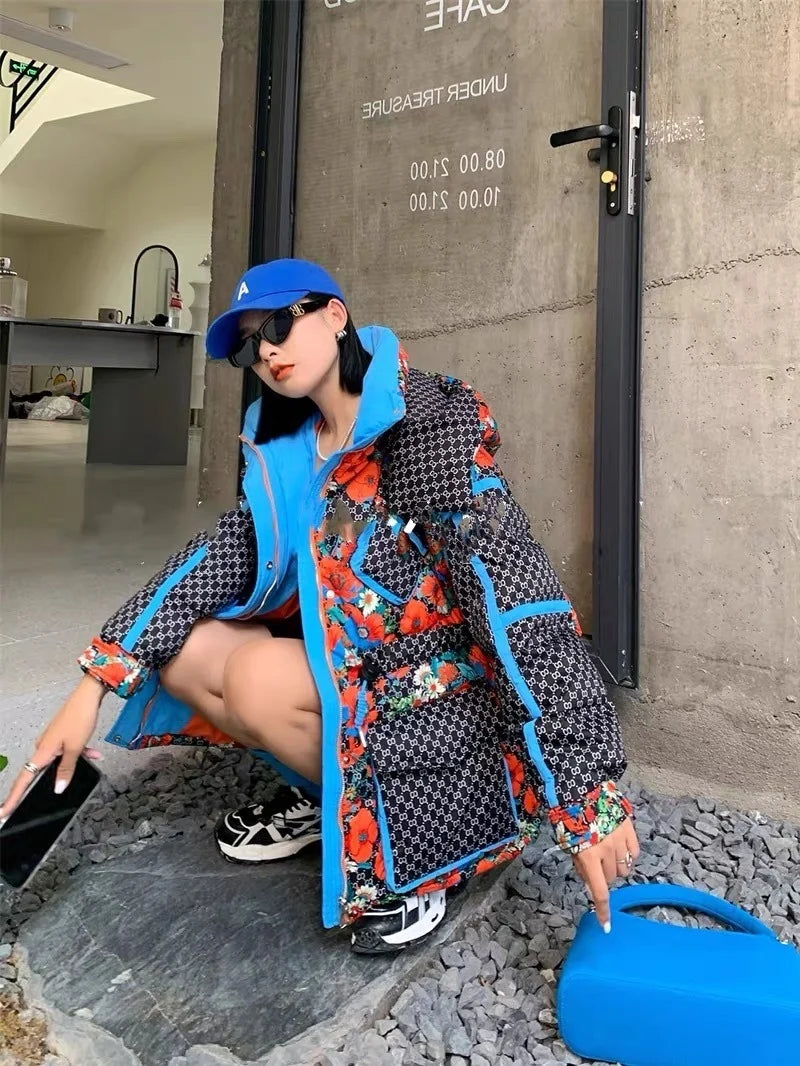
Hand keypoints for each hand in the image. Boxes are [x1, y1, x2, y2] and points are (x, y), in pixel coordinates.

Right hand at [0, 675, 104, 821]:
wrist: (88, 695)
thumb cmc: (79, 716)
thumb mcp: (75, 748)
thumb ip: (66, 769)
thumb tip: (58, 787)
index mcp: (42, 751)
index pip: (24, 780)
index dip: (13, 798)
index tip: (4, 812)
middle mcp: (43, 746)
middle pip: (41, 771)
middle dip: (56, 778)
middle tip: (51, 792)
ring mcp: (52, 740)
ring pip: (61, 759)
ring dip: (75, 761)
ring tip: (92, 756)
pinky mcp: (61, 735)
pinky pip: (68, 750)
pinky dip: (80, 752)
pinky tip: (93, 752)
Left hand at [572, 818, 639, 931]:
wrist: (579, 789)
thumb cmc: (569, 817)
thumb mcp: (568, 845)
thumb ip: (581, 867)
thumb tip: (591, 886)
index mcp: (588, 856)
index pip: (599, 892)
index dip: (602, 911)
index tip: (606, 926)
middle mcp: (606, 850)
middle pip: (611, 878)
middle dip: (603, 876)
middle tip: (595, 863)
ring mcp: (620, 839)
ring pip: (624, 867)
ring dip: (616, 865)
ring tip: (606, 852)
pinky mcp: (629, 828)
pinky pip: (634, 852)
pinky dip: (627, 854)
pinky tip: (618, 845)